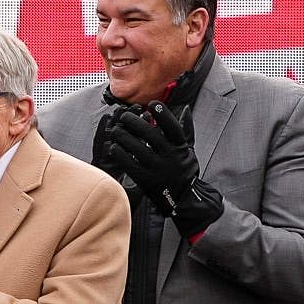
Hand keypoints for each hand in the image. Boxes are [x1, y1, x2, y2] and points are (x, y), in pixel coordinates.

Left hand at [103, 102, 224, 234]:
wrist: (184, 198)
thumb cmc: (183, 170)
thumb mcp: (189, 149)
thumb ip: (186, 129)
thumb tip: (184, 109)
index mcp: (181, 147)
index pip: (173, 127)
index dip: (163, 114)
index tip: (151, 105)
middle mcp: (171, 157)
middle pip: (151, 135)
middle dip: (135, 123)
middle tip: (125, 116)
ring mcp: (158, 169)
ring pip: (138, 149)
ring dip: (124, 137)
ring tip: (116, 130)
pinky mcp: (147, 181)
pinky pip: (130, 165)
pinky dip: (121, 155)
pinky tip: (114, 147)